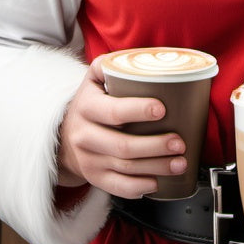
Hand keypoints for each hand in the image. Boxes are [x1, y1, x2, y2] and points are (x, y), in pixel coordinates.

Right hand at [55, 56, 187, 197]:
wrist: (64, 135)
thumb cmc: (89, 103)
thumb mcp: (93, 79)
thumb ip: (113, 64)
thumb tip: (147, 56)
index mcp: (87, 107)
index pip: (113, 111)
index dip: (139, 110)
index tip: (162, 109)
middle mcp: (85, 135)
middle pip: (123, 146)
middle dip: (156, 146)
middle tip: (180, 142)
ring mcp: (89, 160)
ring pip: (125, 168)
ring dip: (157, 167)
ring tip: (180, 162)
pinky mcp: (95, 178)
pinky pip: (118, 187)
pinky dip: (140, 187)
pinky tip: (157, 182)